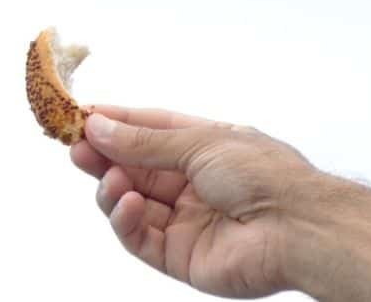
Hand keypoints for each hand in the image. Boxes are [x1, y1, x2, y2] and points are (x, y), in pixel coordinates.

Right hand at [70, 106, 314, 297]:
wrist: (295, 227)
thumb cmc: (263, 174)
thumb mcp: (201, 142)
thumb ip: (146, 142)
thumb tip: (100, 125)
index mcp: (209, 146)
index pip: (155, 130)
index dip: (120, 123)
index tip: (83, 115)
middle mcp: (198, 181)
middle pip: (139, 167)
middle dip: (106, 156)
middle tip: (74, 145)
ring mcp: (189, 218)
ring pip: (135, 202)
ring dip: (114, 189)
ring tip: (109, 178)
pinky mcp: (181, 254)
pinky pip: (142, 237)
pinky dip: (128, 220)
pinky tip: (129, 204)